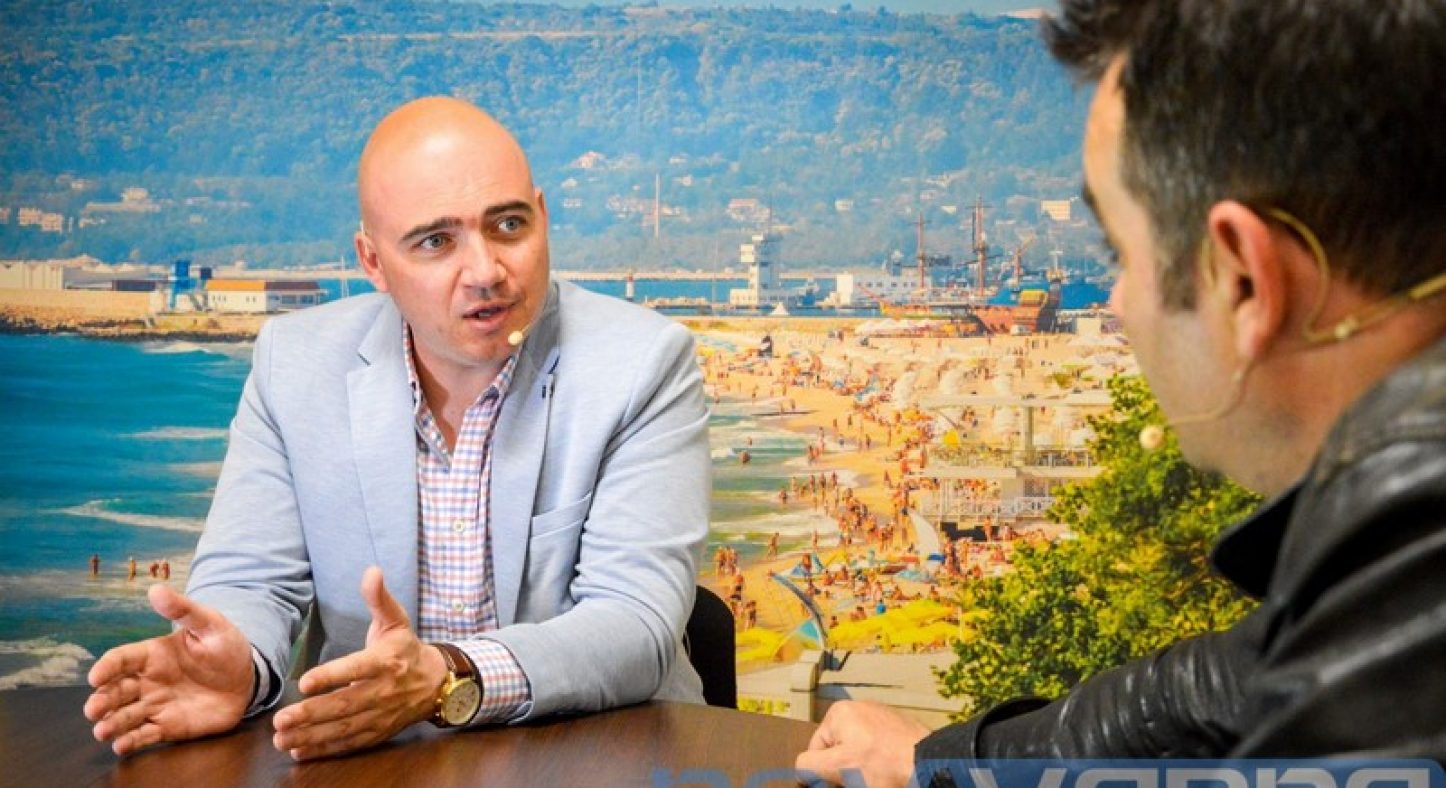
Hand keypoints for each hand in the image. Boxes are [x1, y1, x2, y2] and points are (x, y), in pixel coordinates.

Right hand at [83, 584, 252, 754]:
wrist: (248, 677)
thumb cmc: (226, 646)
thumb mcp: (209, 623)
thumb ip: (183, 610)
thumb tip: (156, 589)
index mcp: (152, 655)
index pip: (121, 659)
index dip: (106, 667)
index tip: (95, 676)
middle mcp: (147, 681)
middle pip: (115, 691)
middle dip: (101, 701)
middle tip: (93, 710)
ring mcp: (155, 705)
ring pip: (125, 716)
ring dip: (111, 724)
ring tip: (102, 731)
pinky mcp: (167, 726)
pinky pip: (145, 735)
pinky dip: (131, 741)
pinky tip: (122, 745)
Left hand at [270, 566, 447, 760]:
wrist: (436, 683)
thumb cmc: (406, 649)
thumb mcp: (396, 620)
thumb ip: (379, 598)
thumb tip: (372, 571)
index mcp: (387, 661)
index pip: (357, 668)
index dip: (332, 675)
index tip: (305, 682)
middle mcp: (384, 690)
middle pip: (345, 704)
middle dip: (312, 713)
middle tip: (281, 719)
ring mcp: (381, 715)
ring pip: (344, 728)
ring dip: (311, 735)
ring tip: (282, 737)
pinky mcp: (377, 732)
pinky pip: (349, 743)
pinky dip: (325, 749)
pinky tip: (300, 749)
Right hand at [795, 700, 930, 787]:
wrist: (932, 766)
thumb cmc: (884, 766)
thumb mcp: (838, 767)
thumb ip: (809, 765)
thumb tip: (802, 768)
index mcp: (840, 713)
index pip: (816, 750)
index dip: (825, 774)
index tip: (842, 783)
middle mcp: (861, 709)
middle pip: (840, 752)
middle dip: (846, 773)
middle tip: (862, 782)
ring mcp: (884, 720)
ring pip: (862, 755)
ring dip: (864, 773)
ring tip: (879, 779)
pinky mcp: (902, 733)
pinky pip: (882, 753)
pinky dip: (883, 767)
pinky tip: (891, 776)